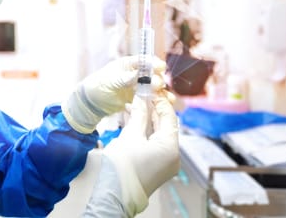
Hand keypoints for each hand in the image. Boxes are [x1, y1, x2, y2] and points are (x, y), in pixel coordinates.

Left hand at [62, 55, 165, 133]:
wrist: (90, 103)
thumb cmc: (97, 86)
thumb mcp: (110, 80)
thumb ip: (124, 78)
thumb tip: (138, 74)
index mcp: (127, 65)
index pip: (143, 61)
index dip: (153, 63)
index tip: (161, 67)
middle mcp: (135, 74)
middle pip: (152, 74)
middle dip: (157, 79)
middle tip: (158, 85)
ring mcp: (138, 86)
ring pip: (154, 87)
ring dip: (161, 91)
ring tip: (167, 97)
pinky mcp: (139, 98)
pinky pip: (151, 98)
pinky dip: (158, 100)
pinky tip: (164, 104)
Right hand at [82, 91, 178, 216]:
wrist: (113, 195)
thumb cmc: (122, 165)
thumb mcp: (130, 135)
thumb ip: (139, 114)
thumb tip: (141, 98)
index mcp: (171, 147)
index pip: (169, 116)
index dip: (160, 100)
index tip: (151, 88)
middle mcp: (172, 155)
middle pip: (164, 125)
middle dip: (152, 109)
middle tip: (140, 94)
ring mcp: (164, 162)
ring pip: (157, 134)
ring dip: (146, 120)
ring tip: (133, 105)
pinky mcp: (155, 166)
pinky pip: (152, 143)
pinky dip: (144, 132)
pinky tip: (133, 120)